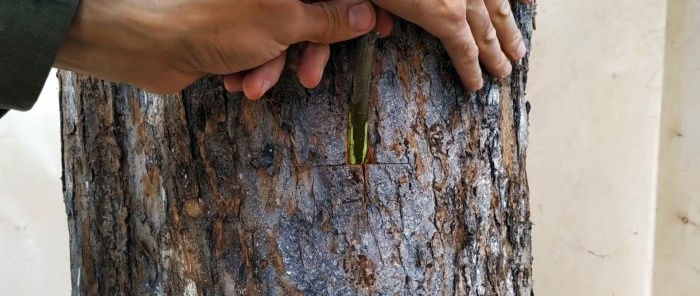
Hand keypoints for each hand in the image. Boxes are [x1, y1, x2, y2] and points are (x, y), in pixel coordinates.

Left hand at [55, 0, 378, 93]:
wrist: (148, 45)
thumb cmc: (212, 24)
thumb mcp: (284, 23)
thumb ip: (328, 19)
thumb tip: (364, 14)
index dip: (361, 8)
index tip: (380, 29)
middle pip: (314, 13)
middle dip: (310, 49)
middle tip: (310, 76)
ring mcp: (251, 7)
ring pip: (287, 37)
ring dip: (275, 66)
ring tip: (254, 84)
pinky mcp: (235, 31)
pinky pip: (262, 50)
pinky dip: (254, 69)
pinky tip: (236, 81)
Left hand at [372, 0, 531, 89]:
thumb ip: (376, 12)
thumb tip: (380, 28)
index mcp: (443, 13)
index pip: (464, 50)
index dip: (471, 70)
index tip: (477, 86)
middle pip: (487, 31)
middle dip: (498, 55)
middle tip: (507, 73)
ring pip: (500, 5)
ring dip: (510, 28)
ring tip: (520, 49)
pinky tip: (528, 1)